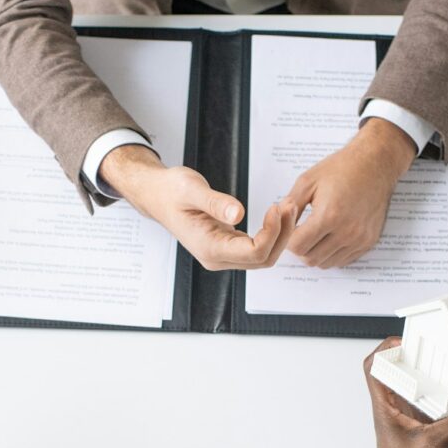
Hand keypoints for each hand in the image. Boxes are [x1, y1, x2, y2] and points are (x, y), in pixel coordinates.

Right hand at [100, 145, 294, 270]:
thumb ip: (215, 202)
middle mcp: (217, 259)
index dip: (272, 233)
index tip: (277, 206)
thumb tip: (238, 214)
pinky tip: (276, 214)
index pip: (254, 252)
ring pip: (263, 257)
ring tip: (287, 207)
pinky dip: (271, 234)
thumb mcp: (190, 189)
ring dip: (279, 235)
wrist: (157, 196)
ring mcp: (222, 256)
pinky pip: (256, 249)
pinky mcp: (227, 248)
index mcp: (209, 248)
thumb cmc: (170, 191)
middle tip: (290, 205)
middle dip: (282, 234)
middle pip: (264, 259)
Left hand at [285, 118, 415, 267]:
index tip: (292, 229)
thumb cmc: (342, 168)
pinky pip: (342, 261)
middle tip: (301, 232)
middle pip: (310, 258)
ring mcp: (359, 239)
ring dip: (315, 253)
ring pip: (325, 263)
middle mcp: (346, 231)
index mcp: (329, 215)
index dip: (289, 240)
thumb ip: (290, 205)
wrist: (375, 163)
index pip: (298, 246)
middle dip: (301, 248)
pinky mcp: (368, 242)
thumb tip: (279, 223)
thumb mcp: (308, 180)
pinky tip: (330, 237)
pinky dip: (331, 254)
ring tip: (315, 234)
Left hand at [364, 338, 447, 447]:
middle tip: (438, 348)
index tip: (405, 340)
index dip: (385, 350)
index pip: (374, 370)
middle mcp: (397, 412)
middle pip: (401, 373)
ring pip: (422, 389)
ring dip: (437, 378)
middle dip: (418, 358)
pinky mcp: (429, 431)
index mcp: (386, 411)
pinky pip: (440, 407)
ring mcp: (413, 421)